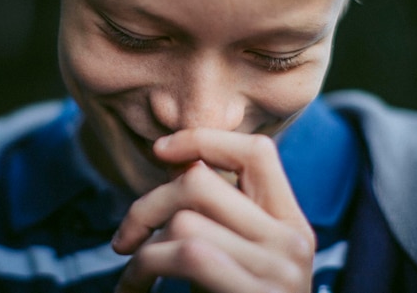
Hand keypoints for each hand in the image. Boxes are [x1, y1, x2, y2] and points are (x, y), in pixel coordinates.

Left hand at [112, 129, 314, 292]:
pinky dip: (141, 270)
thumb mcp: (240, 256)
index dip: (203, 138)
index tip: (160, 151)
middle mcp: (291, 239)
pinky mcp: (255, 292)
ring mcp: (278, 268)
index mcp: (290, 222)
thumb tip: (174, 165)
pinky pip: (183, 252)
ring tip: (132, 275)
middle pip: (201, 181)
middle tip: (125, 237)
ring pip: (184, 218)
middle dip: (147, 203)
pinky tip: (131, 290)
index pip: (256, 151)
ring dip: (141, 247)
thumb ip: (222, 216)